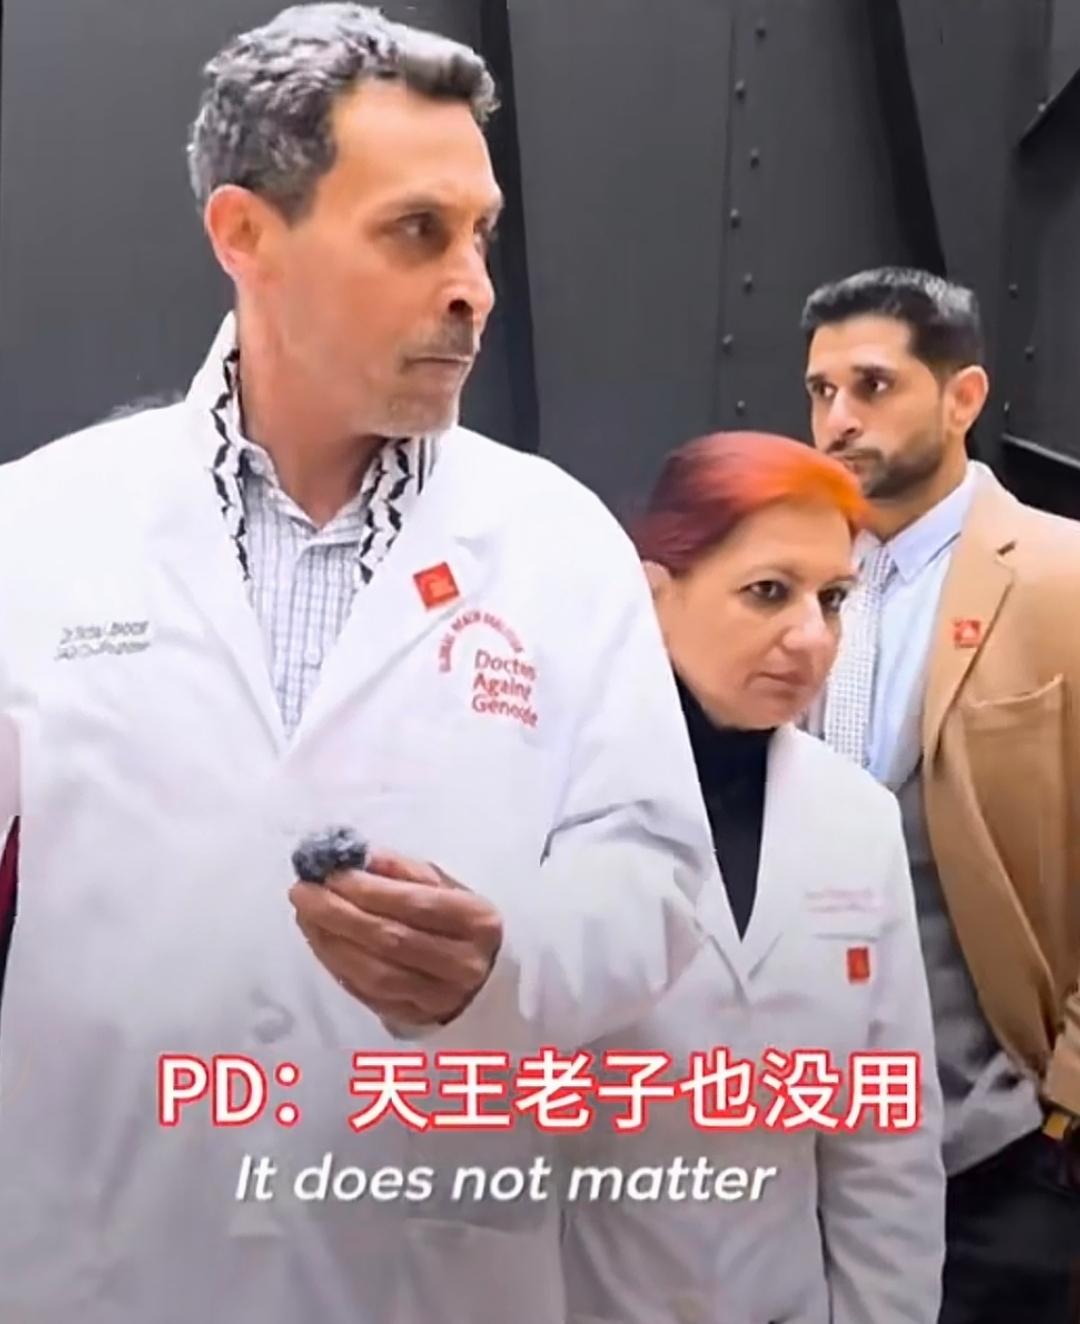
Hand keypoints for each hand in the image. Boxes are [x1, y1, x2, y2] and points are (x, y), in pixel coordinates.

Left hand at [288, 849, 502, 1027]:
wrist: (488, 980)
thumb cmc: (461, 924)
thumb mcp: (447, 887)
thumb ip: (404, 871)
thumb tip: (358, 857)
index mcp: (476, 921)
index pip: (413, 904)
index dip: (367, 889)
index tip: (330, 873)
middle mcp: (462, 964)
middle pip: (389, 939)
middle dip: (337, 913)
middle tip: (302, 891)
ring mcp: (439, 998)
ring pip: (375, 973)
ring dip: (331, 942)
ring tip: (305, 915)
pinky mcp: (417, 1020)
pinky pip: (369, 995)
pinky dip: (338, 967)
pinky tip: (321, 942)